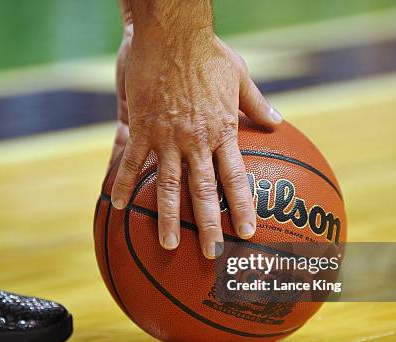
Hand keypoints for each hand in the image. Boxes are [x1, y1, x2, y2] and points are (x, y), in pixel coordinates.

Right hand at [111, 28, 281, 258]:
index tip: (248, 232)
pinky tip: (118, 204)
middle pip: (204, 191)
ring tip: (168, 243)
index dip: (242, 206)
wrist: (171, 34)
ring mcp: (167, 137)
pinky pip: (131, 161)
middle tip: (211, 254)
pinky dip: (124, 183)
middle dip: (209, 225)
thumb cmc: (207, 52)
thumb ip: (257, 103)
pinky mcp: (141, 127)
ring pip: (167, 185)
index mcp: (222, 131)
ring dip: (168, 216)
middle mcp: (196, 141)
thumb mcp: (240, 75)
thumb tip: (277, 122)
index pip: (235, 177)